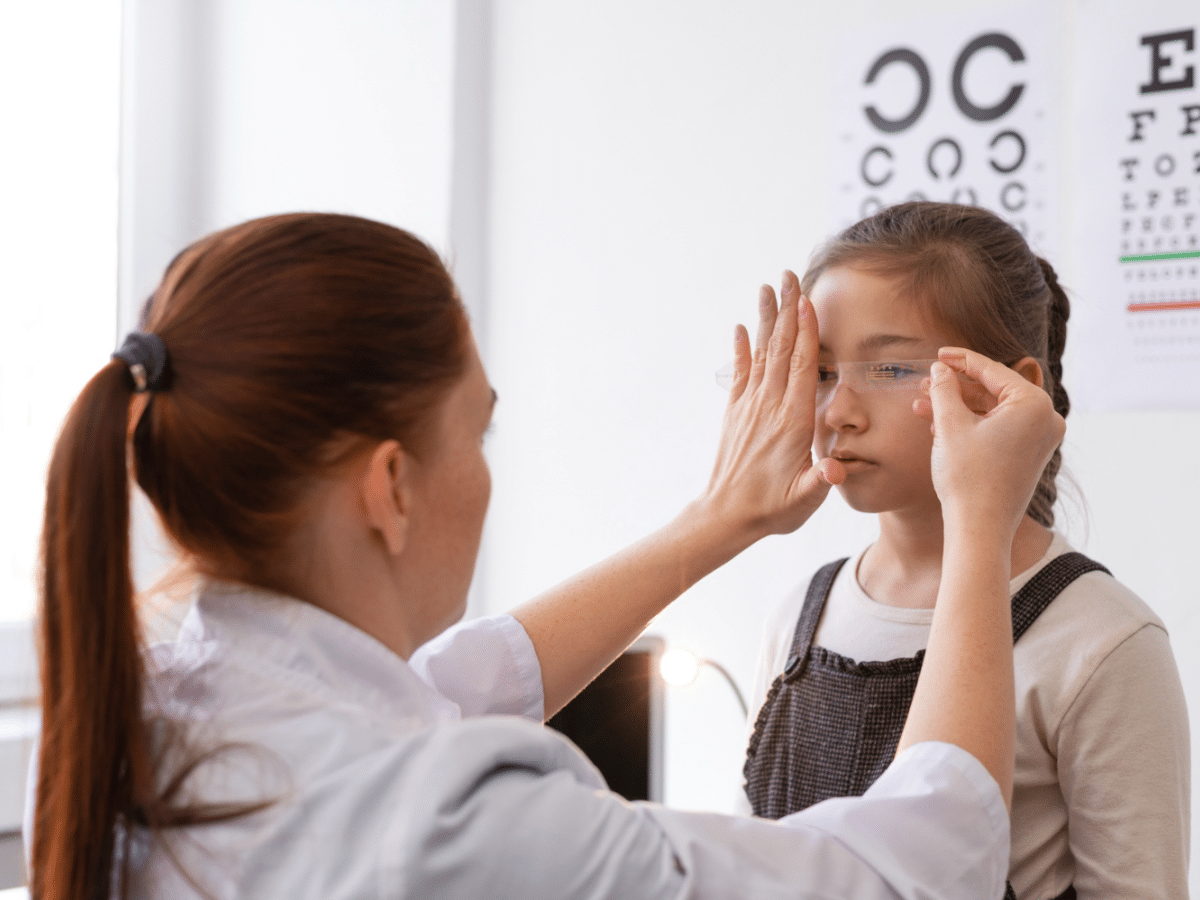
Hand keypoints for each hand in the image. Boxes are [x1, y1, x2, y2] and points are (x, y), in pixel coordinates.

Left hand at [700, 271, 845, 539]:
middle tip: (788, 276)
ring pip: (761, 354)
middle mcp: (769, 408)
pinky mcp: (735, 414)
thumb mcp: (804, 500)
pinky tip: (742, 327)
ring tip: (767, 287)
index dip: (805, 333)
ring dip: (766, 320)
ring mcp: (749, 408)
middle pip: (781, 350)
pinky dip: (741, 349)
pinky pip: (740, 374)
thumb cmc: (772, 510)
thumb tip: (836, 468)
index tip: (806, 301)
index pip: (800, 368)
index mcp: (792, 423)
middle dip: (786, 311)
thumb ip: (822, 481)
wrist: (726, 517)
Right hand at [919, 347, 1064, 540]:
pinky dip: (970, 425)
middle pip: (993, 390)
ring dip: (957, 407)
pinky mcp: (1028, 455)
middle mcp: (1045, 419)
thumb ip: (944, 389)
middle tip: (925, 382)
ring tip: (921, 405)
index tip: (938, 355)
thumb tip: (940, 369)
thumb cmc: (968, 477)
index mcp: (1034, 405)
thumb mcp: (950, 425)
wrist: (979, 528)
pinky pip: (997, 429)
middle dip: (955, 387)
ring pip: (992, 411)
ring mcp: (1039, 439)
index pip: (992, 370)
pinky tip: (936, 426)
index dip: (960, 360)